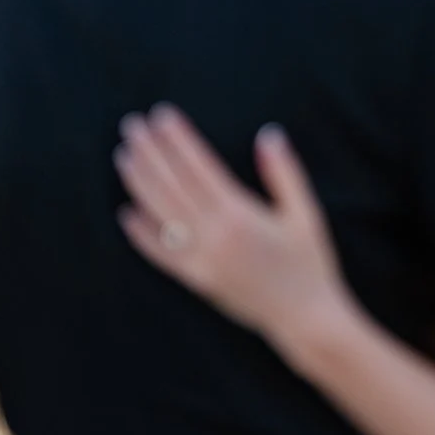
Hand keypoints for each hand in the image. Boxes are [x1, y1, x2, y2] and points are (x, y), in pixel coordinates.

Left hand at [115, 105, 354, 347]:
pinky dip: (141, 235)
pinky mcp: (197, 281)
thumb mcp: (305, 214)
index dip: (178, 139)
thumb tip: (268, 134)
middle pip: (173, 185)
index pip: (198, 167)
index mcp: (240, 215)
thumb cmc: (310, 263)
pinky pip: (161, 255)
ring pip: (160, 215)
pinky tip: (126, 213)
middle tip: (132, 125)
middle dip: (151, 152)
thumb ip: (284, 173)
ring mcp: (201, 261)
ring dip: (140, 183)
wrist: (305, 319)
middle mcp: (214, 237)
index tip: (161, 115)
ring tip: (124, 155)